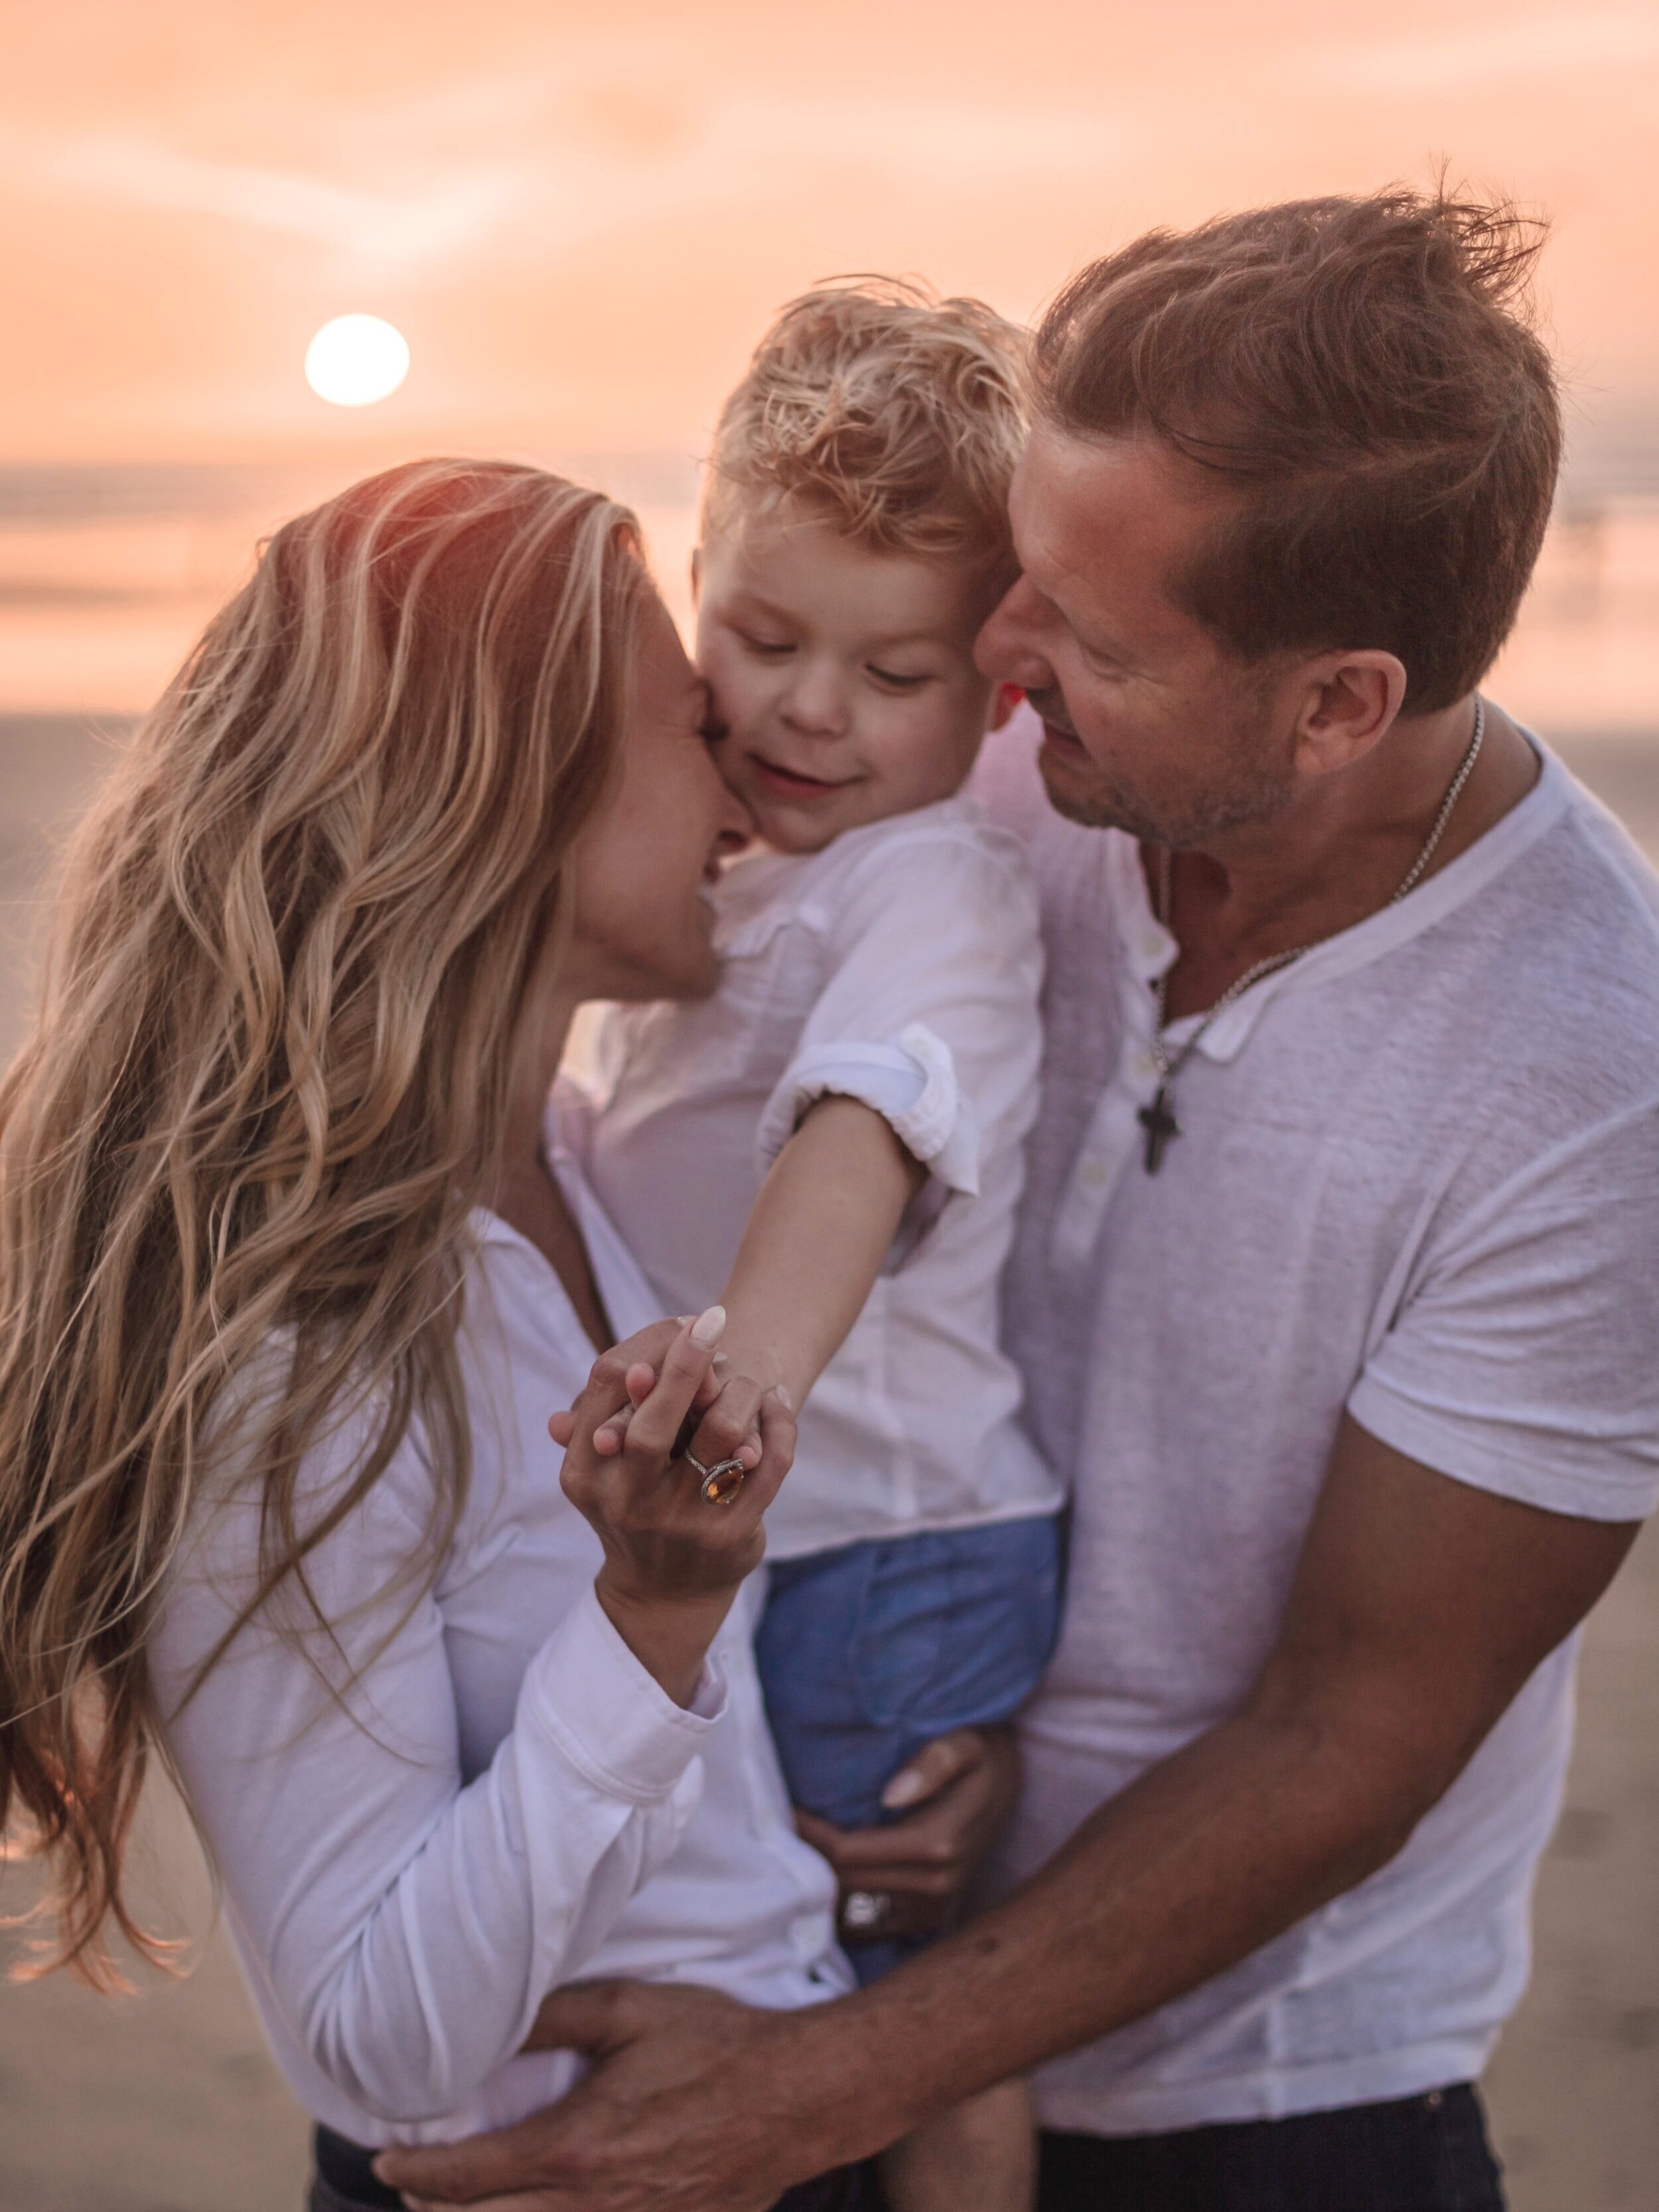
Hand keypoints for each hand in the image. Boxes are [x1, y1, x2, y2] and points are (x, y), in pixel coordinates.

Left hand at [376, 1981, 840, 2210]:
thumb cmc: (715, 2044)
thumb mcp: (629, 2009)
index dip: (413, 2171)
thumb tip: (491, 2019)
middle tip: (411, 2182)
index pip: (463, 2177)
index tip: (387, 2158)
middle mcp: (589, 2207)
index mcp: (573, 2148)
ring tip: (458, 2203)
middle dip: (433, 2208)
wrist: (795, 2096)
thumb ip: (553, 2014)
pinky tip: (532, 2209)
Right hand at [551, 1310, 795, 1702]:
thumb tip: (630, 1370)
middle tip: (712, 1319)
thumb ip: (608, 1415)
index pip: (607, 1388)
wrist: (663, 1594)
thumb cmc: (634, 1505)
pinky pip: (768, 1464)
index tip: (683, 1321)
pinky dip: (779, 1424)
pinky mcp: (730, 1534)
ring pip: (721, 1436)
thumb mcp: (604, 1467)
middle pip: (653, 1424)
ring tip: (751, 1377)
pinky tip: (778, 1404)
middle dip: (684, 1365)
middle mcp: (627, 1501)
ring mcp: (680, 1522)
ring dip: (740, 1393)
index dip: (645, 1348)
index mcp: (586, 1472)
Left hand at [796, 1727, 1020, 1943]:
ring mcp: (934, 1912)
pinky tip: (819, 1880)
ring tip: (789, 1856)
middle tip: (773, 1831)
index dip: (807, 1834)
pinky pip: (868, 1928)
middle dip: (804, 1860)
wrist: (1010, 1784)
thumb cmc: (980, 1754)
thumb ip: (932, 1763)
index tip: (782, 1808)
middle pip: (842, 1886)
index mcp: (937, 1847)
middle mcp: (935, 1889)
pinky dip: (839, 1909)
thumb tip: (891, 1795)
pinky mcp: (930, 1922)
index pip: (846, 1853)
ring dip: (817, 1889)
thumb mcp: (965, 1743)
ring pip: (849, 1914)